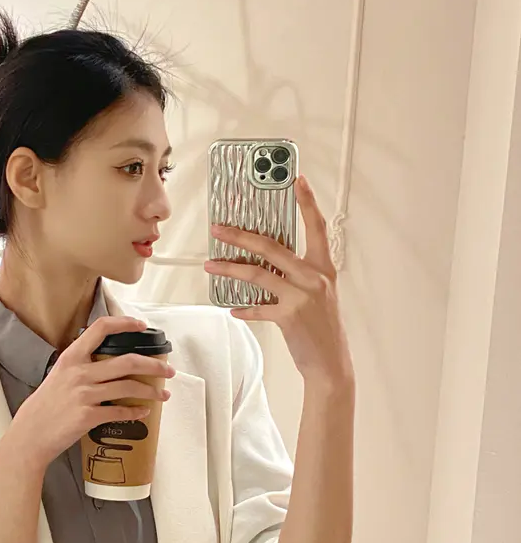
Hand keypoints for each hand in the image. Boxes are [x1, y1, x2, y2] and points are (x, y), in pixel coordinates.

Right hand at [8, 315, 174, 472]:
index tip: (142, 326)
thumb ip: (81, 367)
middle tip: (168, 370)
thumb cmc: (44, 407)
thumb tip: (109, 366)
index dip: (124, 323)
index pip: (100, 329)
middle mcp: (79, 372)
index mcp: (71, 358)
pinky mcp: (88, 416)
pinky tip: (143, 412)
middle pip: (127, 361)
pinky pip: (120, 411)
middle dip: (154, 365)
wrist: (30, 434)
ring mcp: (84, 394)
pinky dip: (136, 412)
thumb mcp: (58, 376)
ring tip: (163, 395)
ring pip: (129, 386)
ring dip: (151, 391)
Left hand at [204, 175, 353, 388]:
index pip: (316, 227)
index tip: (297, 180)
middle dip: (241, 236)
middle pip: (272, 247)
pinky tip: (232, 308)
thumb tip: (267, 264)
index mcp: (323, 267)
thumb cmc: (322, 328)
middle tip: (219, 228)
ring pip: (258, 274)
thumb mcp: (319, 294)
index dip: (307, 202)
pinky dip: (243, 308)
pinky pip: (258, 307)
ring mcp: (302, 296)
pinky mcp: (289, 316)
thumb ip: (298, 276)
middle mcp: (314, 277)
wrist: (331, 362)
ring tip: (211, 264)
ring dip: (230, 268)